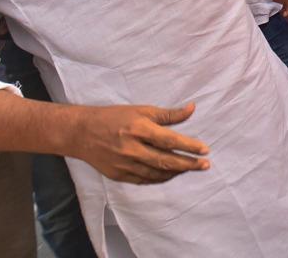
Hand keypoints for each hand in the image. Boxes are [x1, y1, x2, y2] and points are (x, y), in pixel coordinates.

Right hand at [71, 102, 209, 184]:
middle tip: (205, 165)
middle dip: (188, 164)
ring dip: (176, 172)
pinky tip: (172, 173)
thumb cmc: (114, 117)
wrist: (81, 133)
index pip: (169, 141)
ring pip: (157, 173)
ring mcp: (124, 164)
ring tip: (191, 168)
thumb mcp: (141, 110)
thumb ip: (168, 114)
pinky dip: (161, 177)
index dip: (189, 146)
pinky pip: (145, 180)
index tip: (205, 150)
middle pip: (166, 160)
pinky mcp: (118, 175)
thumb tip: (192, 108)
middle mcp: (131, 149)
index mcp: (138, 129)